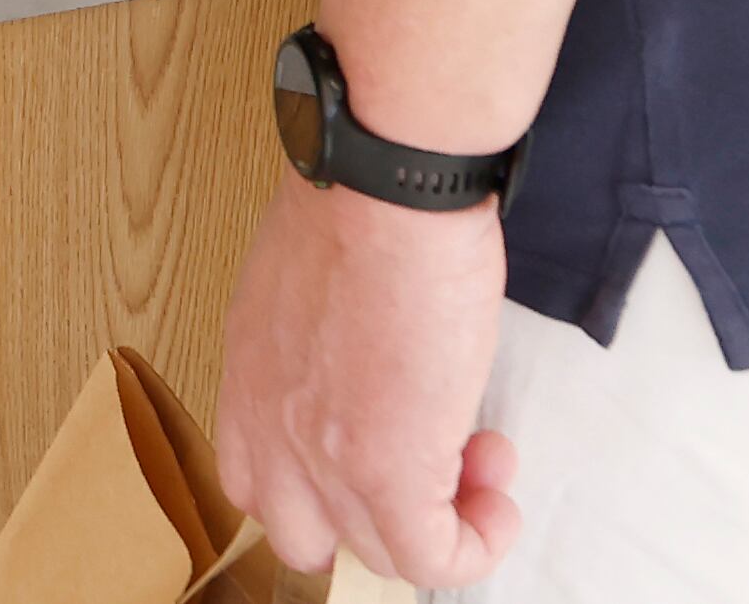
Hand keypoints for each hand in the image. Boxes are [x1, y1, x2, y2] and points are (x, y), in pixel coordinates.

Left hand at [217, 179, 520, 586]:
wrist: (389, 188)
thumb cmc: (366, 204)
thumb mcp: (312, 285)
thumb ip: (322, 344)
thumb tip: (368, 360)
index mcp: (251, 377)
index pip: (254, 478)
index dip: (324, 484)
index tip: (387, 441)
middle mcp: (270, 426)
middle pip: (303, 533)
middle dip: (374, 518)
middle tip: (431, 464)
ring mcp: (321, 457)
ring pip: (371, 553)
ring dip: (438, 527)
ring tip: (480, 465)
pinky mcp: (386, 472)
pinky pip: (429, 560)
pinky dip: (473, 544)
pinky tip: (497, 499)